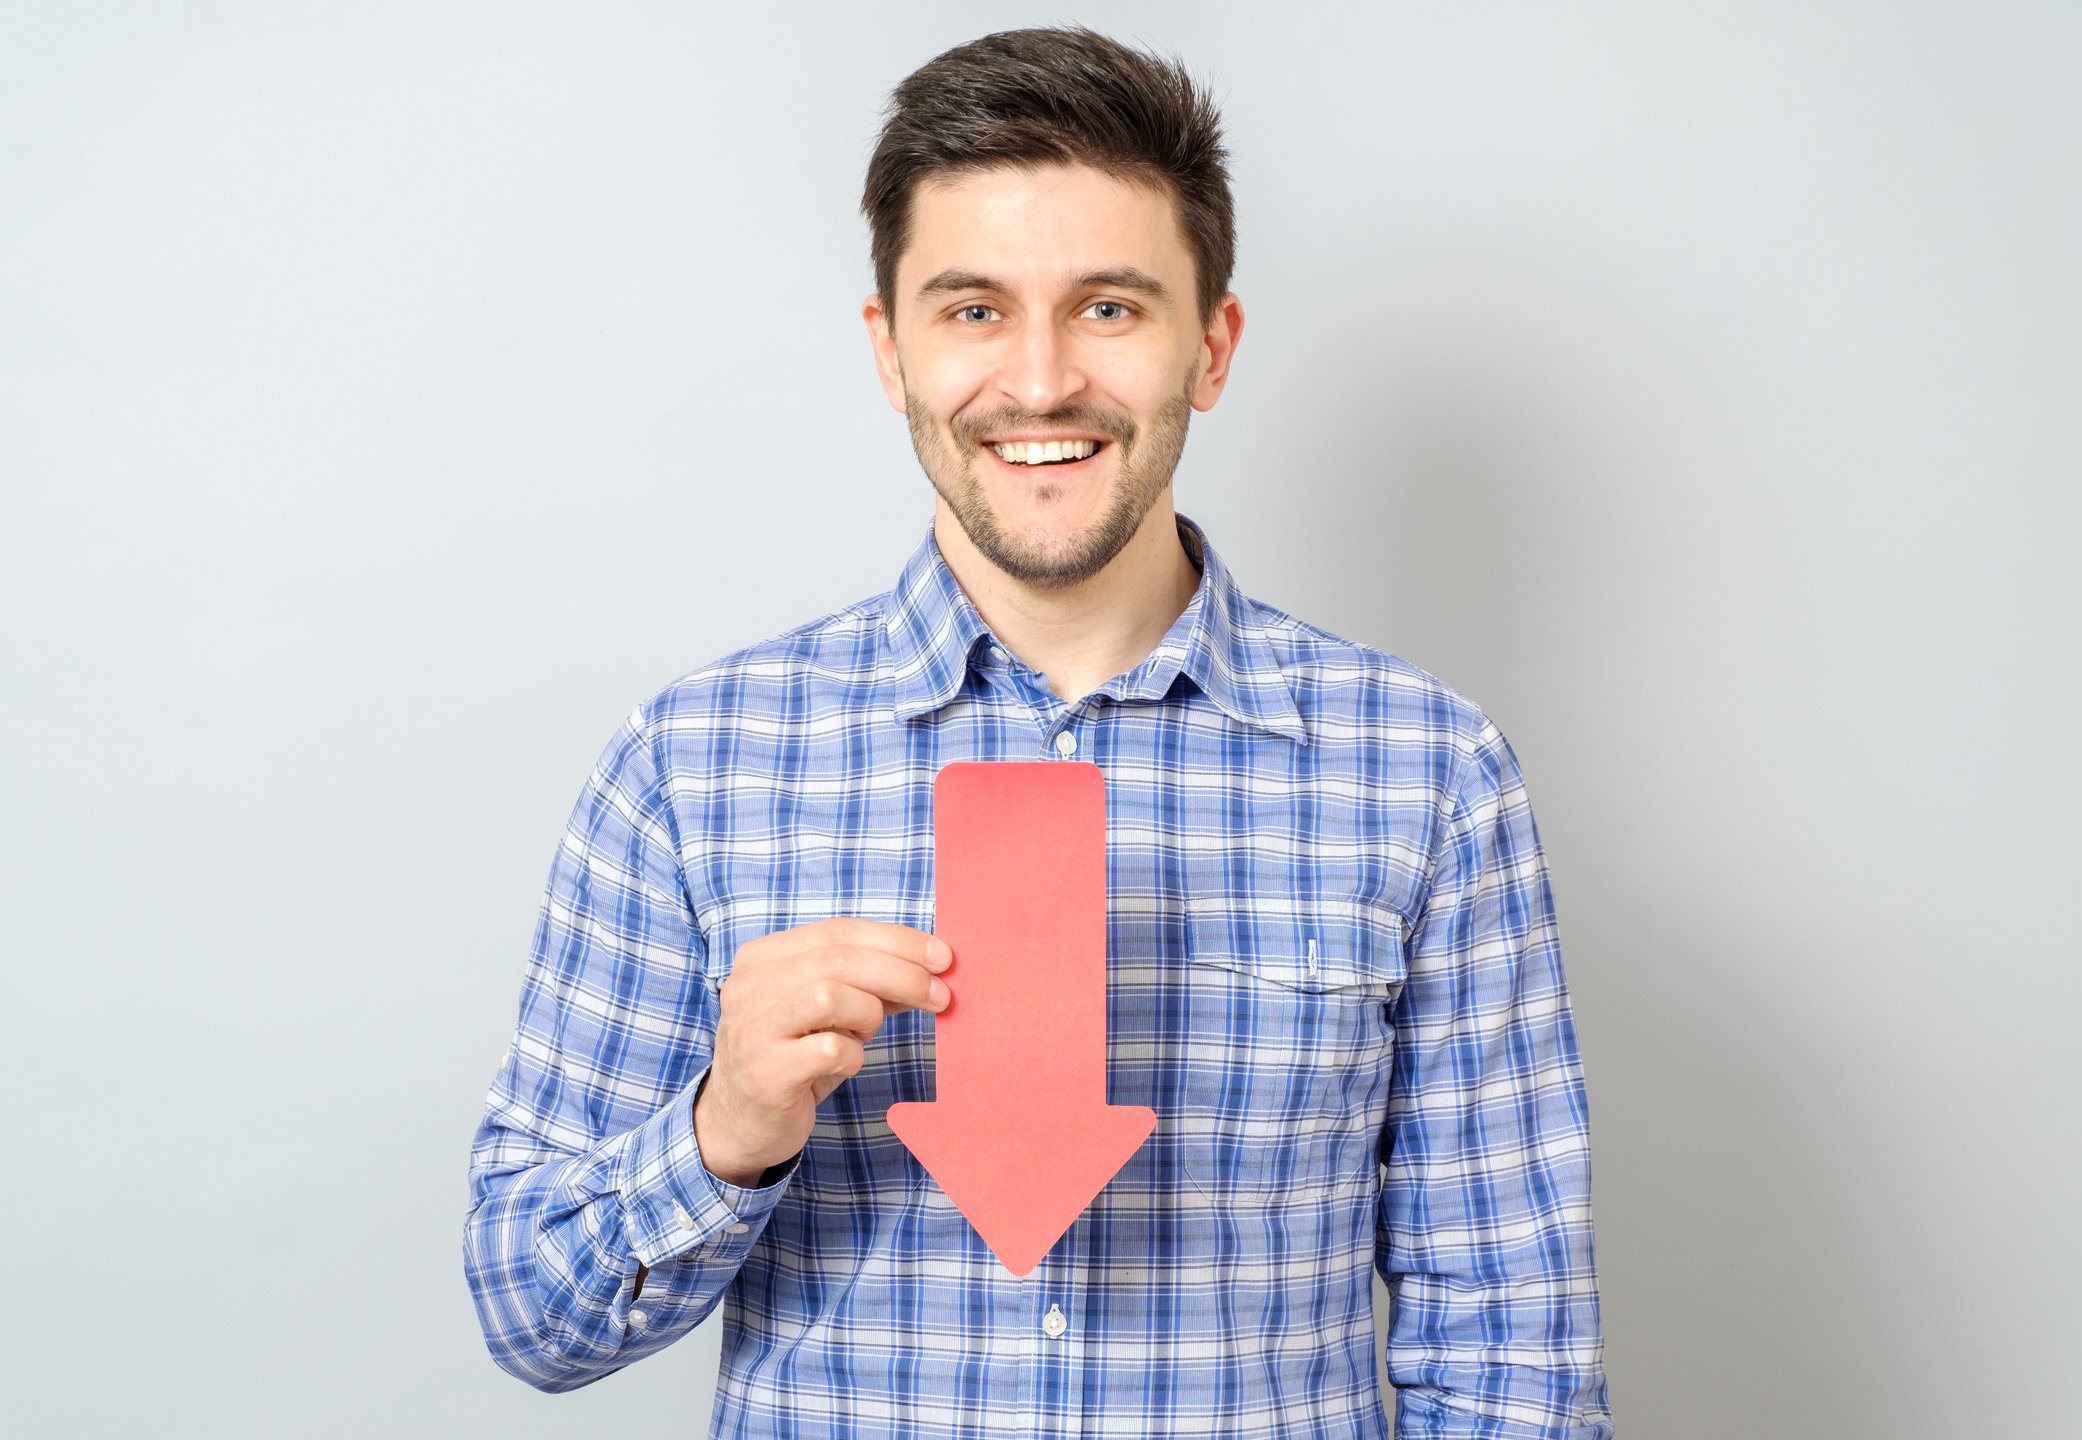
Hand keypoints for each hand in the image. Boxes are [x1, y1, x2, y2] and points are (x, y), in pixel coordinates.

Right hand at [693, 918, 951, 1185]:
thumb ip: (866, 984)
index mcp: (762, 957)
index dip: (896, 940)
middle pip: (839, 958)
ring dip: (868, 1014)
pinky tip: (844, 1064)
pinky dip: (853, 1056)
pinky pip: (831, 1049)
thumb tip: (931, 968)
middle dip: (902, 973)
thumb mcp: (824, 1011)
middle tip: (941, 995)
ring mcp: (753, 1027)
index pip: (838, 931)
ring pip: (831, 995)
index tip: (942, 956)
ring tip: (865, 1034)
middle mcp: (749, 985)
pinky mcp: (766, 1071)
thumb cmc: (791, 1057)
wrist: (739, 1123)